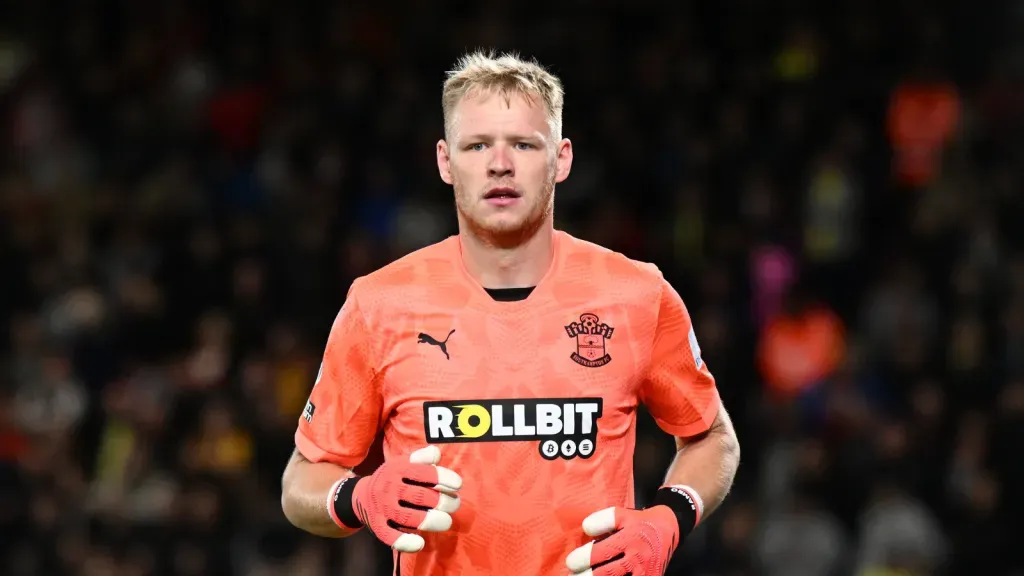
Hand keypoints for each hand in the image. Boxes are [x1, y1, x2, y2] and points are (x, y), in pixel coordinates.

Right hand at [330, 445, 462, 552]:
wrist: (360, 496)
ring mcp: (383, 508)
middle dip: (442, 502)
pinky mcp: (378, 526)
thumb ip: (421, 458)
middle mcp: (389, 488)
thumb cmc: (392, 479)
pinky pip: (390, 537)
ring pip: (409, 517)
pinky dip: (404, 542)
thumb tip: (436, 453)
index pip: (423, 473)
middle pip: (420, 497)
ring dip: (430, 521)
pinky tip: (420, 543)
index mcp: (398, 469)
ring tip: (446, 522)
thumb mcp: (403, 463)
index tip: (458, 484)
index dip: (443, 478)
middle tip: (454, 504)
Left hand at [565, 506, 678, 575]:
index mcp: (630, 539)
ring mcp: (645, 573)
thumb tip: (586, 528)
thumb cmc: (640, 522)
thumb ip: (603, 520)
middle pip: (609, 573)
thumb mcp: (622, 514)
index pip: (603, 552)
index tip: (570, 562)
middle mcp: (637, 558)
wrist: (669, 529)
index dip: (585, 558)